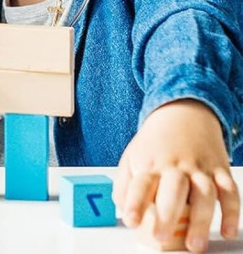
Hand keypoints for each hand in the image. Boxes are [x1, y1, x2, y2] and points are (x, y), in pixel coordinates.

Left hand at [114, 98, 238, 251]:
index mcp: (151, 163)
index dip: (134, 202)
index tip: (131, 220)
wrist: (182, 113)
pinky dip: (231, 212)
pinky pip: (230, 191)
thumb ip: (125, 184)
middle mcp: (175, 166)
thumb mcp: (133, 156)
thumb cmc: (155, 144)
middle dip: (168, 214)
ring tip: (195, 245)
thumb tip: (122, 210)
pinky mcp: (220, 170)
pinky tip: (228, 232)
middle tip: (162, 237)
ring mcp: (200, 168)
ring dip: (201, 220)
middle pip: (173, 188)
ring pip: (204, 192)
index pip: (140, 183)